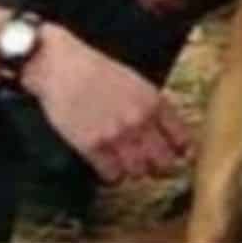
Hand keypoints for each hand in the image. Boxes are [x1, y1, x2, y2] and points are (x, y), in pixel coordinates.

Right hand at [22, 26, 188, 181]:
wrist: (60, 66)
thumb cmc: (93, 69)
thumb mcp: (134, 81)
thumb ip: (152, 106)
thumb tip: (167, 133)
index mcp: (152, 102)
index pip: (182, 140)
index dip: (179, 151)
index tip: (175, 154)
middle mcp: (139, 121)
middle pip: (164, 163)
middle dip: (159, 166)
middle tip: (150, 164)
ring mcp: (116, 135)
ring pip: (139, 173)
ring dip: (133, 170)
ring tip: (125, 162)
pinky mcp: (92, 146)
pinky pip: (112, 176)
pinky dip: (111, 174)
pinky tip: (107, 164)